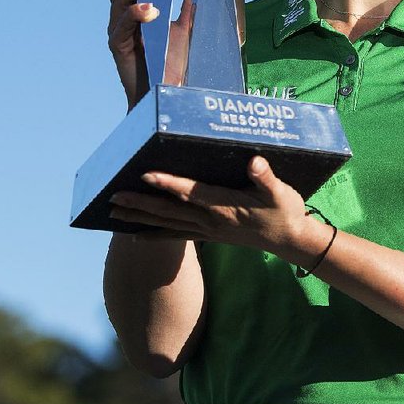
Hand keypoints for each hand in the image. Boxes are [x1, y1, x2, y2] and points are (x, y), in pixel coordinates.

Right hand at [105, 0, 192, 109]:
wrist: (167, 93)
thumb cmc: (172, 62)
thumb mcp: (184, 27)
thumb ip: (186, 5)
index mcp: (133, 4)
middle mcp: (120, 12)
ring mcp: (116, 28)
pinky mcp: (117, 46)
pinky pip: (122, 24)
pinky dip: (137, 13)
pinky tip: (152, 11)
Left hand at [108, 156, 331, 265]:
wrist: (289, 240)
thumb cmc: (285, 211)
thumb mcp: (282, 192)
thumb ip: (266, 178)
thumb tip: (255, 162)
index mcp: (225, 206)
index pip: (192, 192)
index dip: (169, 184)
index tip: (147, 174)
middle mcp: (211, 220)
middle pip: (170, 211)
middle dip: (141, 202)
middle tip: (113, 196)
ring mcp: (208, 230)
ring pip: (167, 223)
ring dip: (140, 216)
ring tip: (114, 211)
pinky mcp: (209, 235)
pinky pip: (176, 235)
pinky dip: (154, 234)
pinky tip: (135, 235)